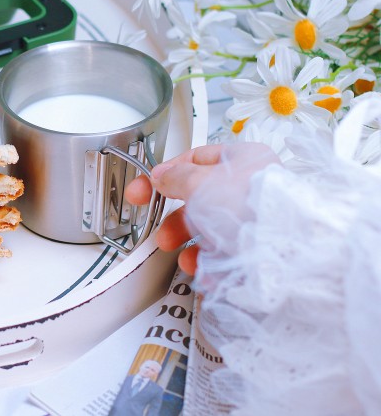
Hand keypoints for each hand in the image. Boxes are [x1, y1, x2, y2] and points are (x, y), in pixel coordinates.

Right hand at [125, 143, 279, 274]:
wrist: (283, 252)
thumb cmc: (247, 205)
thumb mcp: (199, 182)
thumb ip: (174, 178)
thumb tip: (160, 177)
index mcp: (242, 159)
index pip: (195, 160)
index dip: (167, 174)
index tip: (146, 188)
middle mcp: (251, 187)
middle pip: (200, 200)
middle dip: (176, 219)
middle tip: (161, 232)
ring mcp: (256, 219)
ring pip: (212, 230)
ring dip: (191, 245)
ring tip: (184, 259)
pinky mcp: (259, 248)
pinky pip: (227, 253)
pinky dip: (212, 263)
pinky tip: (206, 271)